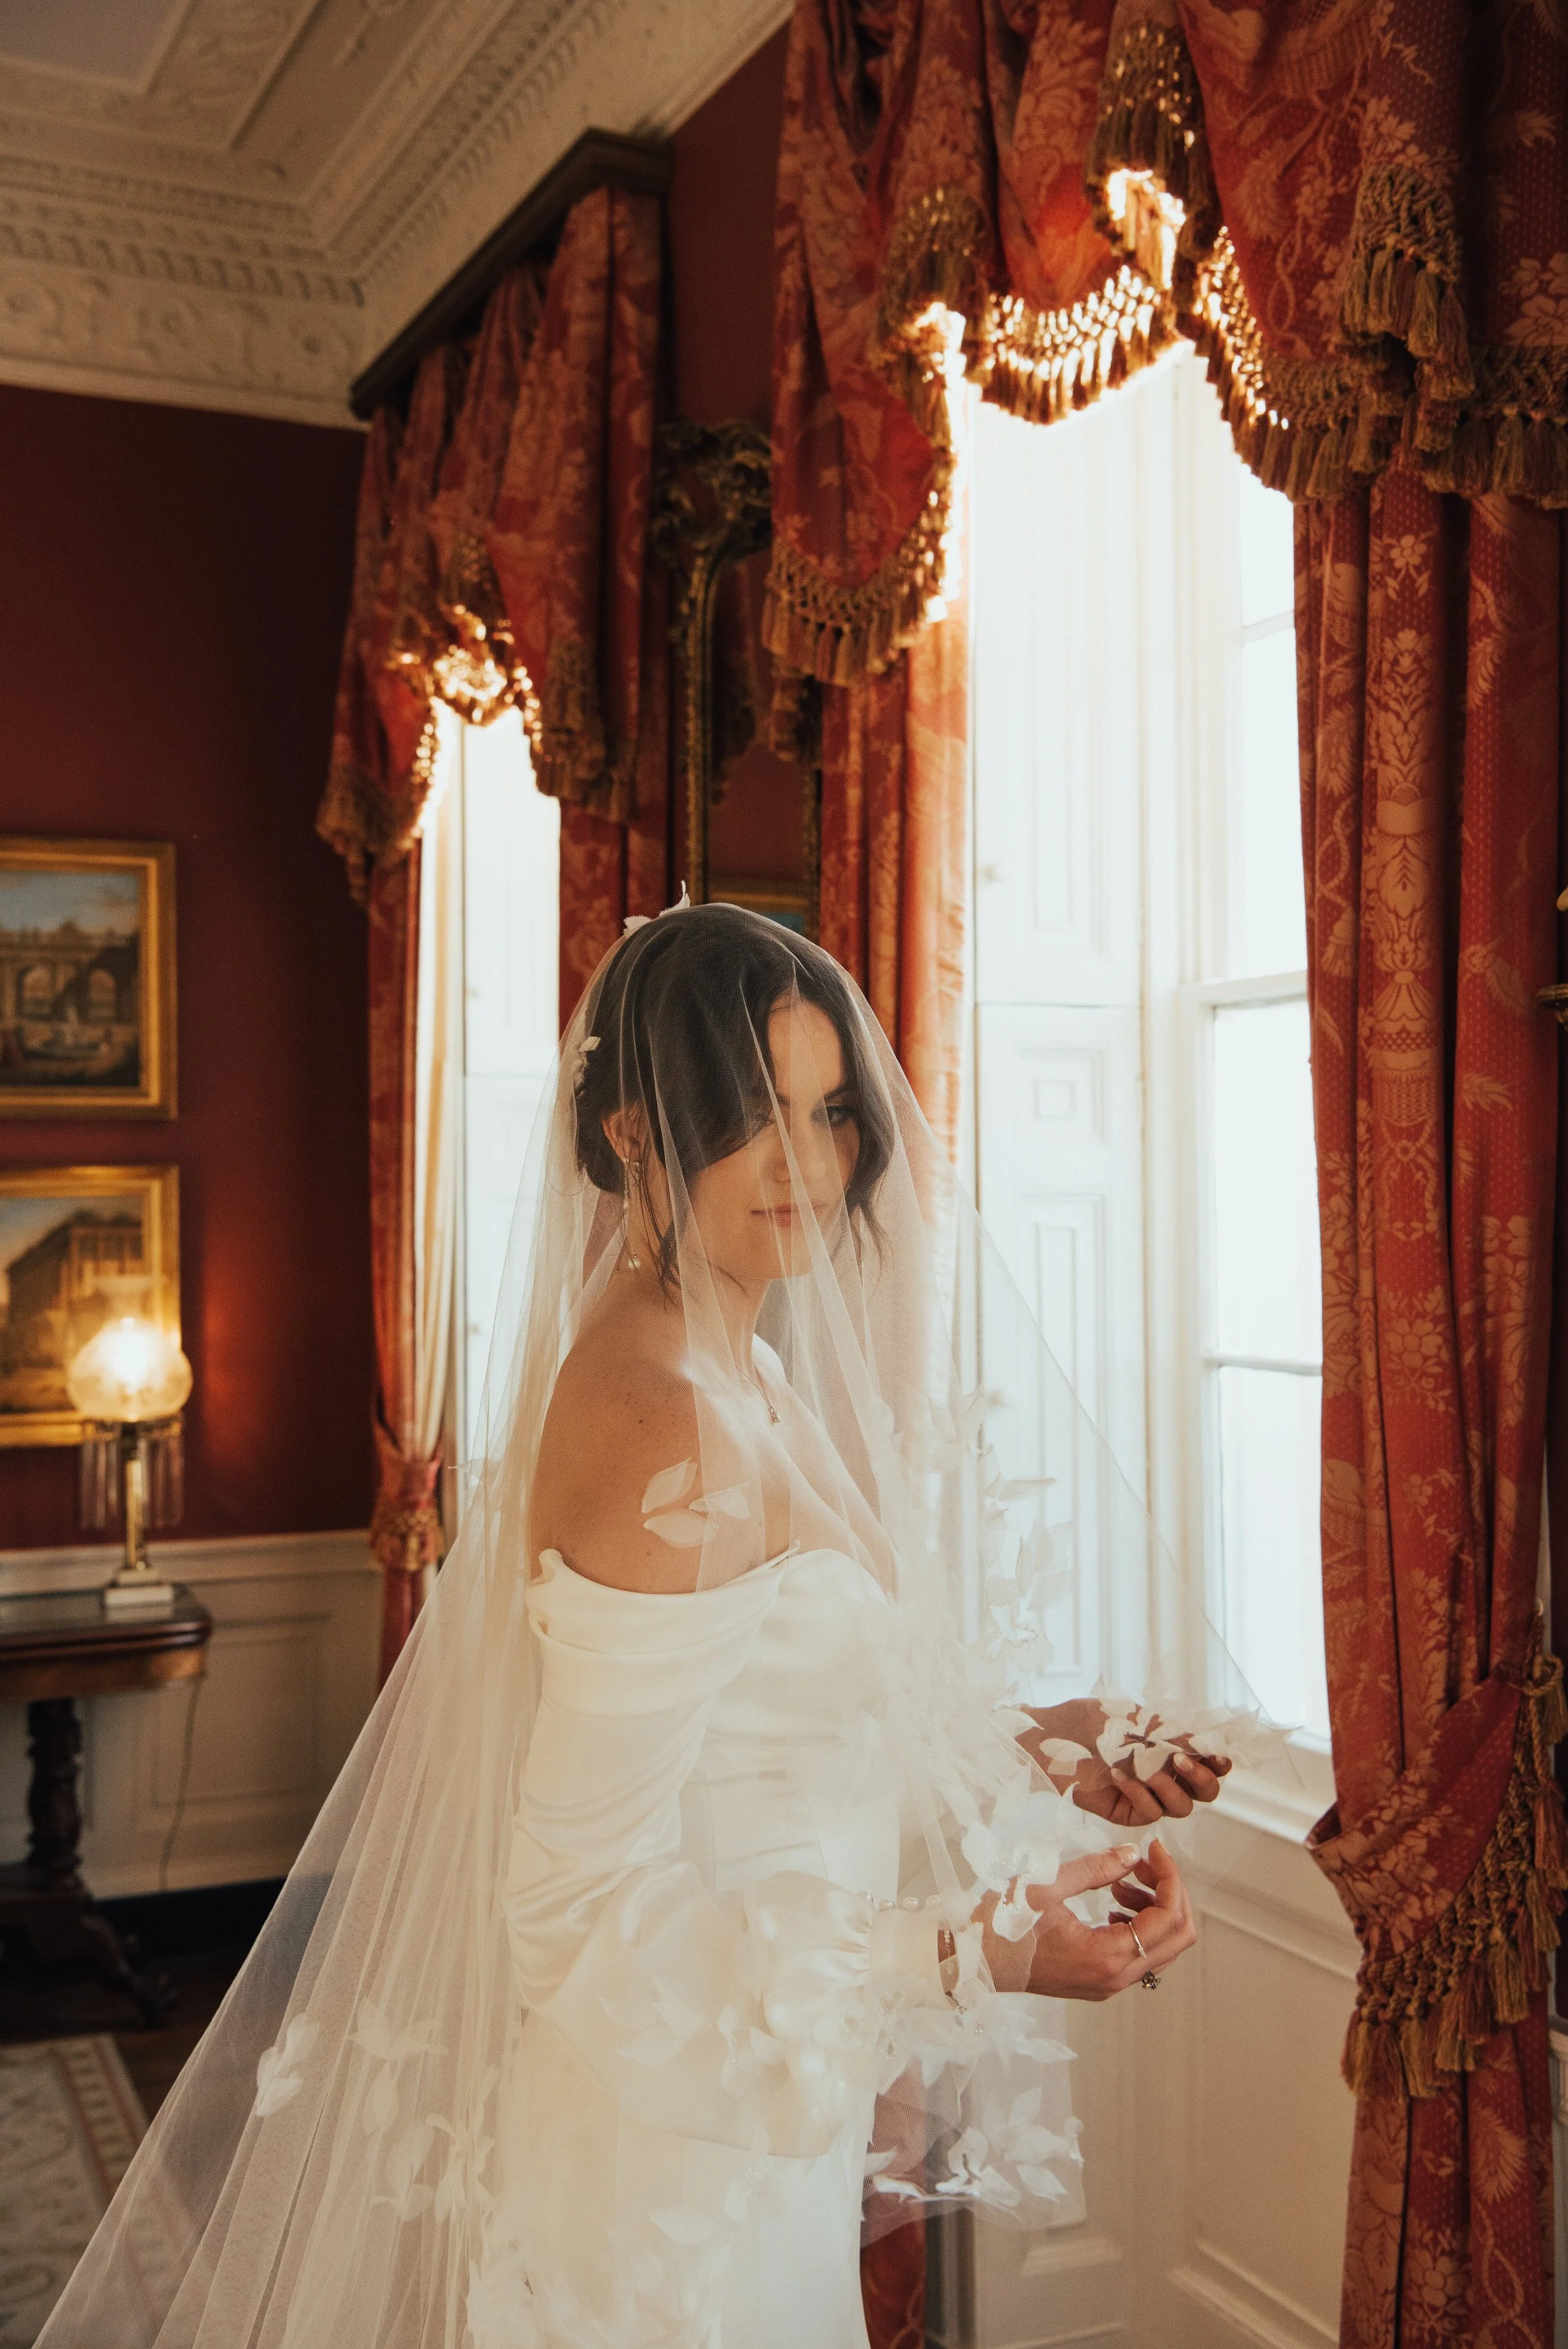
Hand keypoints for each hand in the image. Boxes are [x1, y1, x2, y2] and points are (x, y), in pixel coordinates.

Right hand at [980, 1838, 1194, 2001]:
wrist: (973, 1960)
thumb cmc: (1002, 1924)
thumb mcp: (1047, 1885)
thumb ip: (1096, 1868)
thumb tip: (1133, 1854)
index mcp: (1107, 1957)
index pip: (1168, 1918)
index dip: (1170, 1876)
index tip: (1154, 1847)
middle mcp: (1116, 1978)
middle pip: (1177, 1938)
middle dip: (1169, 1892)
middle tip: (1144, 1861)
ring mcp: (1109, 1984)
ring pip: (1161, 1947)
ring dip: (1153, 1908)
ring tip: (1121, 1881)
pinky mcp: (1099, 1980)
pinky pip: (1140, 1954)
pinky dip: (1138, 1924)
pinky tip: (1112, 1902)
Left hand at [1017, 1699, 1230, 1825]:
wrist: (1050, 1735)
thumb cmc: (1089, 1720)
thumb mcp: (1135, 1719)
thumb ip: (1172, 1734)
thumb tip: (1209, 1745)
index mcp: (1169, 1749)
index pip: (1207, 1763)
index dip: (1219, 1763)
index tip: (1220, 1758)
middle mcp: (1163, 1775)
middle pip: (1204, 1793)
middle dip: (1201, 1779)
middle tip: (1180, 1760)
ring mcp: (1145, 1795)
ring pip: (1181, 1808)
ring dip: (1171, 1788)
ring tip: (1149, 1767)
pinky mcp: (1124, 1811)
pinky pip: (1148, 1812)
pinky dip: (1139, 1793)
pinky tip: (1120, 1775)